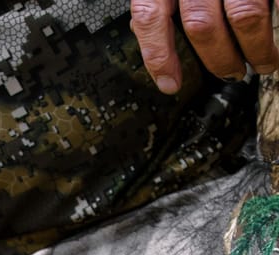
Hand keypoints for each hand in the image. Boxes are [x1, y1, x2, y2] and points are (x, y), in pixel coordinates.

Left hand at [131, 0, 278, 93]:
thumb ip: (160, 1)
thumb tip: (149, 35)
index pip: (150, 16)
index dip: (158, 55)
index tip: (170, 85)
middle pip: (201, 24)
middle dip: (219, 59)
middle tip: (233, 74)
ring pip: (244, 15)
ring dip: (256, 48)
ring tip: (263, 63)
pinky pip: (276, 1)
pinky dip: (278, 19)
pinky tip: (278, 37)